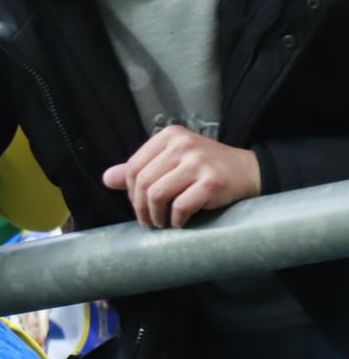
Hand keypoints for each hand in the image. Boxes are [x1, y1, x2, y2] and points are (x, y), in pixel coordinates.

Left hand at [103, 125, 261, 228]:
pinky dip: (176, 220)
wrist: (250, 171)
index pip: (134, 166)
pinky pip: (181, 206)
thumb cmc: (206, 168)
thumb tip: (107, 178)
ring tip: (161, 223)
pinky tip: (180, 222)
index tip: (137, 206)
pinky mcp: (212, 182)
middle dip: (140, 207)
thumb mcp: (172, 161)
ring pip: (157, 195)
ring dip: (156, 216)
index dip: (130, 192)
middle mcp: (182, 145)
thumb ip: (142, 168)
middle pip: (143, 182)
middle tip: (147, 221)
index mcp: (169, 136)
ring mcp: (198, 162)